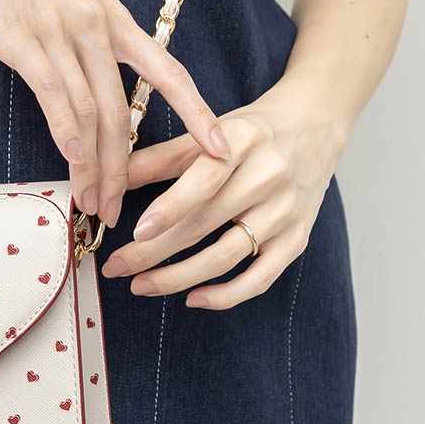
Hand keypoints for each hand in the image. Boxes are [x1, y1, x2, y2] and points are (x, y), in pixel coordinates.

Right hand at [0, 0, 230, 226]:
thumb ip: (85, 33)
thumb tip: (92, 71)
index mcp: (112, 17)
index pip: (167, 72)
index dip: (197, 114)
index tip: (220, 150)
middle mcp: (96, 27)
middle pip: (122, 112)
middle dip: (125, 169)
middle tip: (119, 210)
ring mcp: (62, 33)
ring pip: (91, 114)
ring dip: (95, 167)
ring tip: (92, 204)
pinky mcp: (24, 40)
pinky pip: (55, 96)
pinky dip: (66, 136)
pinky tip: (72, 164)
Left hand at [100, 77, 349, 308]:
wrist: (315, 125)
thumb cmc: (251, 131)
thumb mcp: (207, 131)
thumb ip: (159, 158)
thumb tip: (109, 179)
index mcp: (243, 141)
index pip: (205, 179)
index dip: (170, 208)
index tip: (136, 232)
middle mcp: (268, 177)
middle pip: (205, 224)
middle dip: (153, 252)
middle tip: (116, 267)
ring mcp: (285, 212)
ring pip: (226, 256)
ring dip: (178, 278)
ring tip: (140, 285)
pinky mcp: (297, 239)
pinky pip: (259, 279)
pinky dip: (224, 295)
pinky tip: (191, 298)